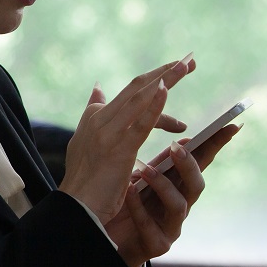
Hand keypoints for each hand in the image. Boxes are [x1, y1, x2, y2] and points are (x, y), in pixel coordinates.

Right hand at [57, 57, 194, 225]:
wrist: (77, 206)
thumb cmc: (85, 180)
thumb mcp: (86, 141)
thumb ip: (94, 113)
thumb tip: (97, 88)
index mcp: (94, 117)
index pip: (129, 94)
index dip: (154, 82)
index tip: (175, 76)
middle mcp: (99, 119)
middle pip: (136, 87)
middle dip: (164, 71)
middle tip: (189, 60)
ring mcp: (108, 132)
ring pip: (140, 98)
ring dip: (166, 78)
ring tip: (188, 64)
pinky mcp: (119, 148)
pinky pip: (140, 122)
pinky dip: (154, 104)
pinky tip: (167, 89)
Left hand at [105, 121, 240, 266]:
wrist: (106, 240)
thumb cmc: (125, 208)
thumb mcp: (140, 181)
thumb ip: (158, 162)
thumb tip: (175, 135)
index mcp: (178, 187)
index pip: (201, 163)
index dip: (216, 146)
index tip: (232, 126)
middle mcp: (180, 206)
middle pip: (196, 184)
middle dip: (190, 165)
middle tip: (175, 147)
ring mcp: (171, 227)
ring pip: (178, 206)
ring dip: (162, 185)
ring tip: (144, 170)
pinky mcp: (156, 245)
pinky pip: (150, 226)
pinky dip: (139, 208)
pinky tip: (129, 193)